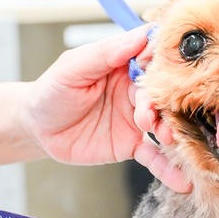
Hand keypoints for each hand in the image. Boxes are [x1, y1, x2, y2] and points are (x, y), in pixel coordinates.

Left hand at [21, 26, 190, 192]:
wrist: (37, 129)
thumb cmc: (51, 92)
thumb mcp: (73, 68)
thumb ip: (105, 53)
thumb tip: (139, 37)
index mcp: (123, 65)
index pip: (153, 59)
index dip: (165, 64)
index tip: (176, 70)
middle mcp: (134, 91)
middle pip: (162, 94)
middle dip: (164, 104)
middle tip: (150, 116)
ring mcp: (135, 119)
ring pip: (162, 124)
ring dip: (170, 132)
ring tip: (168, 140)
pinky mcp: (131, 145)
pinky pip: (153, 156)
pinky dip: (166, 168)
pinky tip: (181, 180)